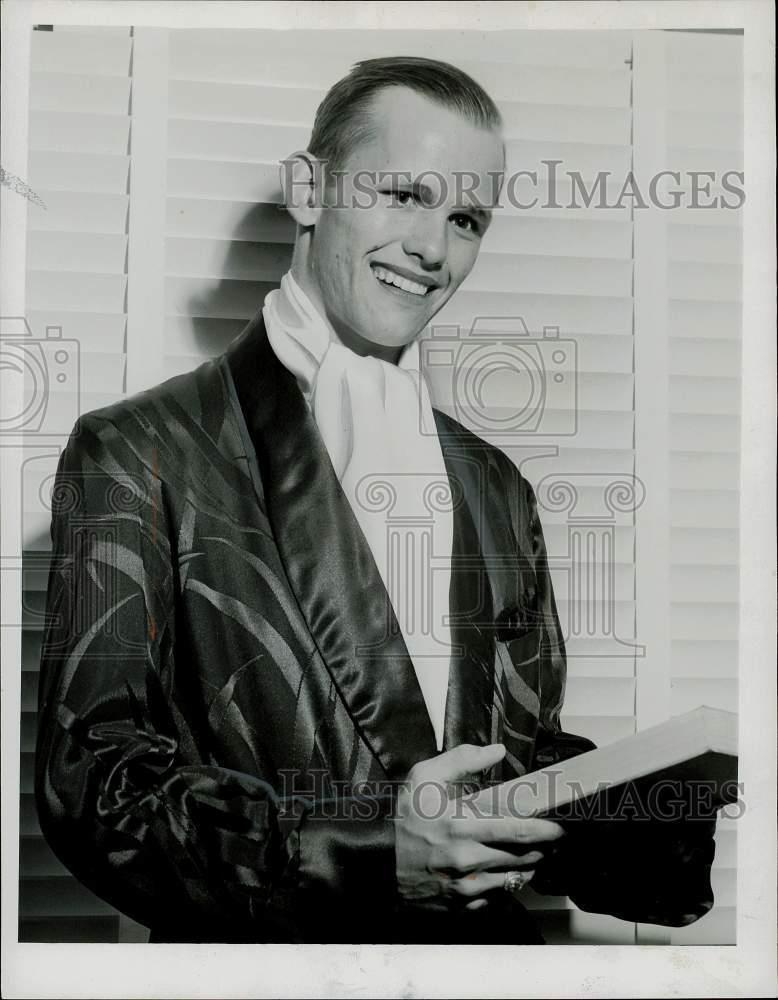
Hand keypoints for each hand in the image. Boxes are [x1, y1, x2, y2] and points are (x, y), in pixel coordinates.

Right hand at [394, 743, 565, 911]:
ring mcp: (465, 887)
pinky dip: (506, 884)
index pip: (518, 830)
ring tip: (534, 853)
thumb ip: (462, 760)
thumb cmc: (403, 818)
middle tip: (555, 838)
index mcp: (461, 826)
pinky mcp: (461, 905)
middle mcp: (467, 860)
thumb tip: (497, 750)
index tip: (560, 825)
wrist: (378, 861)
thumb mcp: (424, 777)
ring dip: (529, 866)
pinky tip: (504, 870)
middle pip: (523, 857)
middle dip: (544, 848)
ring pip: (514, 879)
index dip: (546, 830)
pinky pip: (497, 897)